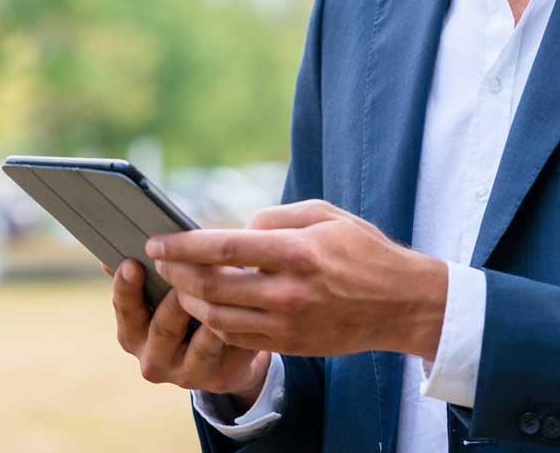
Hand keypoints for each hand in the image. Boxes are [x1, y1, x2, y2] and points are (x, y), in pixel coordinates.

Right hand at [106, 258, 270, 409]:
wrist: (221, 358)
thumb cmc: (185, 312)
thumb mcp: (161, 295)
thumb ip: (145, 276)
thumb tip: (108, 258)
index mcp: (132, 334)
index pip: (125, 310)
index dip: (127, 287)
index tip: (132, 263)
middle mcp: (153, 359)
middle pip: (164, 327)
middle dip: (177, 298)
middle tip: (188, 273)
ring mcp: (186, 374)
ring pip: (202, 343)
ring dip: (216, 314)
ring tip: (228, 286)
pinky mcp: (218, 378)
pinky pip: (232, 349)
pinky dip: (241, 326)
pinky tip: (251, 305)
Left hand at [145, 199, 448, 359]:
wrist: (402, 303)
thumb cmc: (363, 250)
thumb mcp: (326, 215)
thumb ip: (276, 218)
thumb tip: (237, 228)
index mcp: (297, 251)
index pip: (225, 247)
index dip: (183, 245)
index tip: (156, 241)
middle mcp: (289, 291)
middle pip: (213, 287)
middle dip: (177, 275)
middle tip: (159, 262)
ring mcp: (289, 323)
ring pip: (219, 319)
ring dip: (191, 303)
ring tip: (180, 285)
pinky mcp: (291, 345)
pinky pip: (239, 338)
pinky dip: (215, 323)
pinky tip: (208, 307)